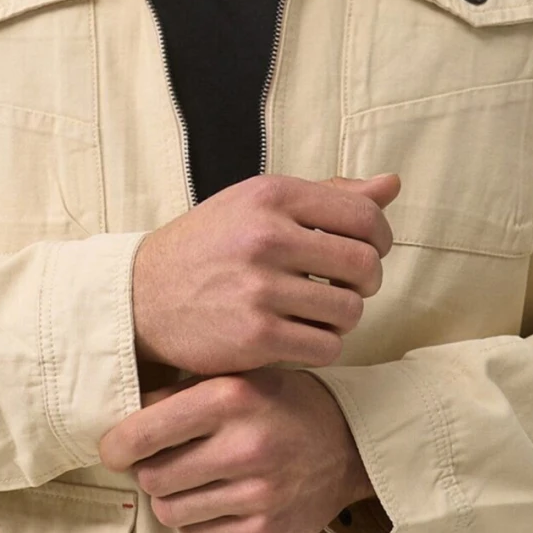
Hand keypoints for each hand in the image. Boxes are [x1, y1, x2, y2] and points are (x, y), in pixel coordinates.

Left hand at [98, 366, 378, 532]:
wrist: (349, 445)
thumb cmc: (280, 405)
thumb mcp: (235, 379)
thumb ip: (178, 395)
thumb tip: (118, 422)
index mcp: (231, 397)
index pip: (142, 434)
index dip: (116, 446)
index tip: (115, 450)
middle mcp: (245, 446)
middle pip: (151, 478)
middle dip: (149, 471)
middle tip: (164, 462)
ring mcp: (259, 494)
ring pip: (169, 512)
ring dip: (172, 498)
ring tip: (193, 480)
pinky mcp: (267, 532)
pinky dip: (197, 521)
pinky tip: (216, 500)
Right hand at [132, 172, 400, 377]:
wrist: (141, 298)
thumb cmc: (210, 247)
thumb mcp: (258, 205)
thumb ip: (326, 196)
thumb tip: (391, 185)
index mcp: (271, 196)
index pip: (365, 215)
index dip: (380, 239)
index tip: (368, 252)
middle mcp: (265, 237)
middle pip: (365, 266)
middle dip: (365, 282)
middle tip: (344, 288)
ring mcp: (259, 289)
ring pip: (349, 311)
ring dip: (342, 318)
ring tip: (316, 312)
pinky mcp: (254, 337)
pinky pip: (325, 347)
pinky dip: (321, 346)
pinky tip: (299, 336)